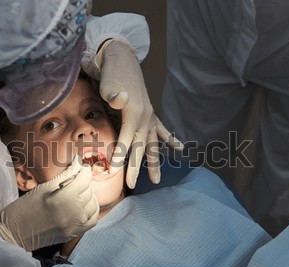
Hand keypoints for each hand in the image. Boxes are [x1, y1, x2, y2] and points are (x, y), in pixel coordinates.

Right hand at [0, 155, 98, 251]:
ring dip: (89, 196)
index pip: (84, 178)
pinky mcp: (74, 233)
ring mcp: (75, 224)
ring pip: (93, 205)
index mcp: (62, 197)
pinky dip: (92, 210)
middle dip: (84, 182)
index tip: (80, 165)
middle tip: (77, 178)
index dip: (84, 169)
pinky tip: (85, 206)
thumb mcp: (43, 187)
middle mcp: (72, 211)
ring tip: (81, 192)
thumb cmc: (25, 207)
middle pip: (89, 190)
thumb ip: (64, 176)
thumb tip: (78, 163)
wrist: (15, 232)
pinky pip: (93, 220)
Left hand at [96, 40, 182, 188]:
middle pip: (141, 146)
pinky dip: (170, 139)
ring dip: (154, 162)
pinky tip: (180, 148)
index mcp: (134, 113)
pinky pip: (162, 130)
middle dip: (136, 166)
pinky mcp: (151, 114)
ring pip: (153, 143)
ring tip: (156, 180)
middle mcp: (145, 117)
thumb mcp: (109, 83)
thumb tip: (120, 99)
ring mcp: (150, 116)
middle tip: (130, 184)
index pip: (126, 139)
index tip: (112, 171)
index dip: (120, 155)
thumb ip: (113, 94)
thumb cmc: (112, 74)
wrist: (121, 60)